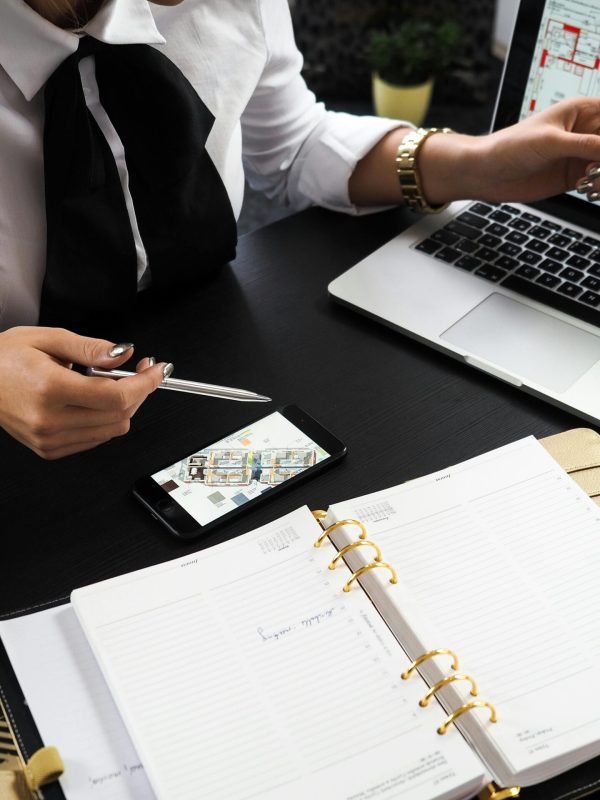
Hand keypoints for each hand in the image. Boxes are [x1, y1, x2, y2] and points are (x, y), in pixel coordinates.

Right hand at [0, 326, 169, 458]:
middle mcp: (49, 420)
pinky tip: (94, 401)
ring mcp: (49, 439)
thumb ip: (92, 348)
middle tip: (139, 369)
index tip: (157, 370)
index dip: (145, 383)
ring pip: (112, 430)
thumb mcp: (49, 338)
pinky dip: (105, 420)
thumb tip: (124, 354)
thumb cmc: (5, 358)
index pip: (116, 396)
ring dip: (124, 407)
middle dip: (139, 391)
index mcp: (50, 389)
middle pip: (120, 415)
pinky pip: (95, 439)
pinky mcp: (49, 450)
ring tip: (112, 383)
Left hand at [421, 97, 599, 204]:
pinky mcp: (575, 176)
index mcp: (582, 111)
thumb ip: (586, 145)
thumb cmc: (511, 147)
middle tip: (595, 169)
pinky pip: (599, 181)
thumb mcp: (551, 142)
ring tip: (590, 181)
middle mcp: (585, 132)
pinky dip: (599, 187)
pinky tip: (586, 189)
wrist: (487, 173)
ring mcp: (581, 155)